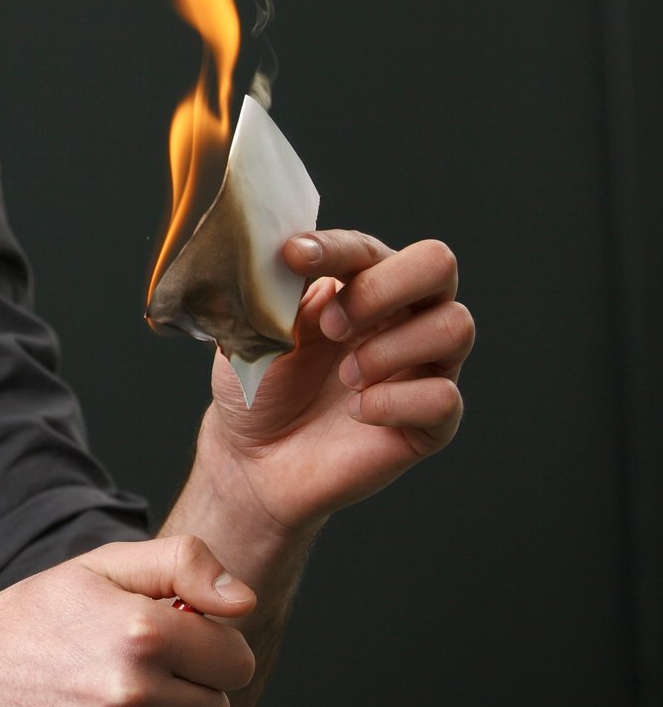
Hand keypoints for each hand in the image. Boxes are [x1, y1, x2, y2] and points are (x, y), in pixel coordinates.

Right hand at [0, 536, 257, 706]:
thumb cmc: (31, 617)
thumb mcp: (101, 567)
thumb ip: (183, 565)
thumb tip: (243, 601)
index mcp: (142, 632)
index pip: (236, 661)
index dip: (209, 650)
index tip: (175, 643)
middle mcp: (129, 693)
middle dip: (184, 689)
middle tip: (130, 670)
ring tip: (102, 700)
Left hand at [199, 230, 473, 532]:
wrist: (252, 458)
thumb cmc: (257, 386)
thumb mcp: (253, 330)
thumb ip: (274, 289)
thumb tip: (283, 253)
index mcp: (357, 285)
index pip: (367, 248)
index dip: (335, 248)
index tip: (293, 258)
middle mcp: (401, 318)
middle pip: (437, 264)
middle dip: (383, 288)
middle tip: (332, 325)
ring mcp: (422, 368)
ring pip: (455, 326)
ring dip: (389, 347)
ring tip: (345, 376)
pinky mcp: (431, 422)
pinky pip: (444, 397)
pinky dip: (393, 402)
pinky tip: (357, 411)